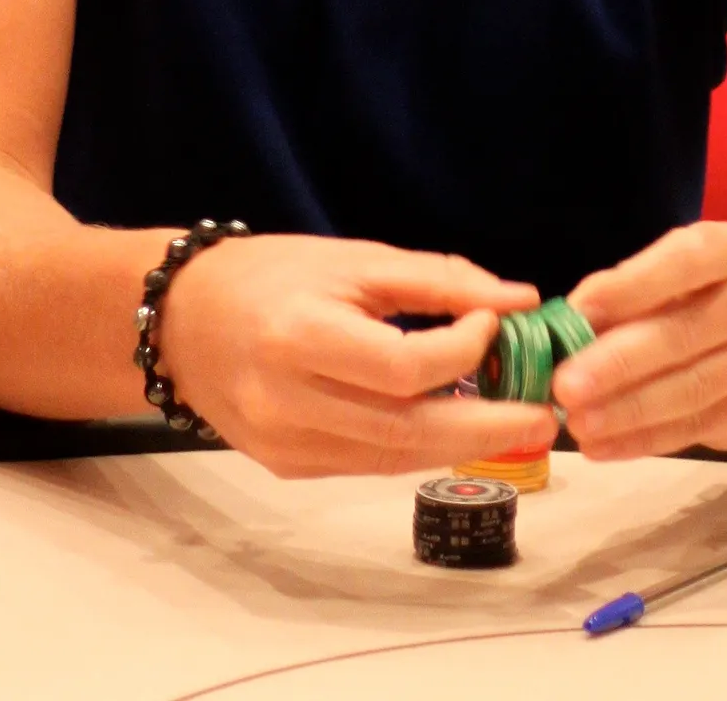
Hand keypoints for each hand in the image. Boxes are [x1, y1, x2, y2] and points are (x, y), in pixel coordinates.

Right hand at [162, 234, 556, 478]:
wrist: (181, 319)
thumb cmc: (271, 274)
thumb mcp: (352, 259)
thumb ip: (437, 280)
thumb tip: (518, 298)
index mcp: (301, 337)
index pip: (403, 367)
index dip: (461, 349)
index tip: (493, 321)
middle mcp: (288, 401)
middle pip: (406, 431)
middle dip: (486, 429)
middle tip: (545, 419)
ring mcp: (285, 444)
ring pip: (391, 458)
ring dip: (459, 444)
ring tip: (512, 425)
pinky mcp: (286, 466)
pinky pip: (365, 463)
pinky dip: (413, 447)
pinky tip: (450, 427)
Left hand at [551, 223, 726, 459]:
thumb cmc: (693, 290)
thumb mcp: (664, 271)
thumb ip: (622, 289)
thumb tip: (570, 322)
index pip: (683, 264)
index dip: (630, 287)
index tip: (578, 311)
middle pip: (682, 335)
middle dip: (617, 363)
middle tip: (565, 385)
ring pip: (687, 390)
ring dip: (625, 411)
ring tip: (577, 422)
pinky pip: (691, 429)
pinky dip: (641, 440)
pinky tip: (601, 446)